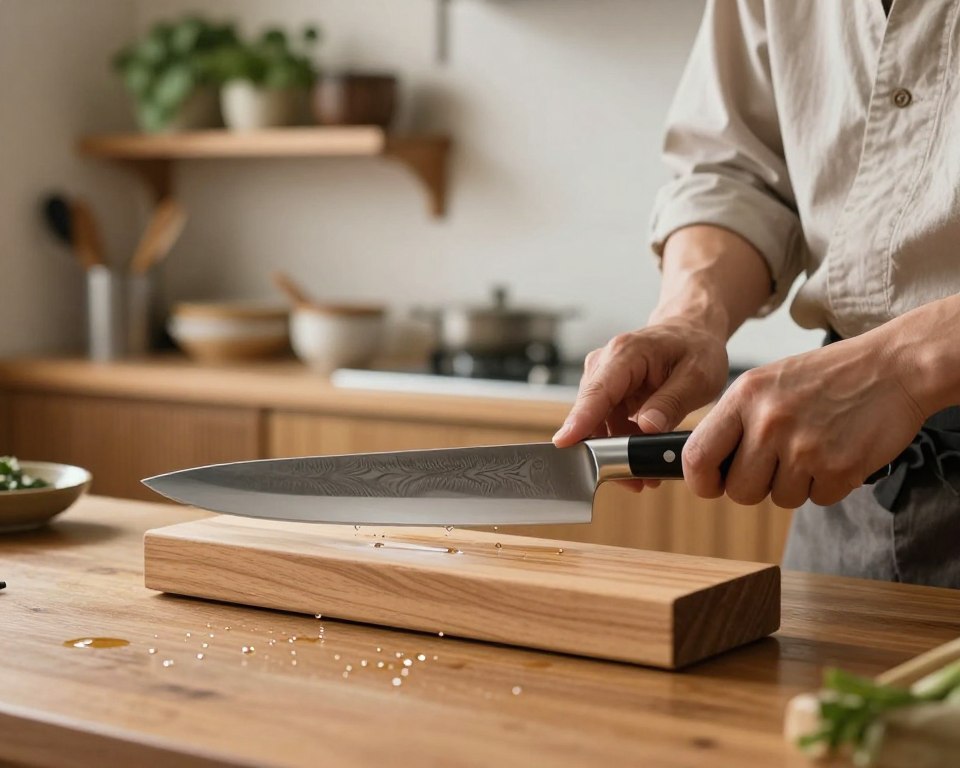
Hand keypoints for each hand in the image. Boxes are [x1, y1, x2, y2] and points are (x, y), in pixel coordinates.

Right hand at [553, 320, 729, 489]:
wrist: (691, 333)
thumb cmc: (696, 349)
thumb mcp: (698, 376)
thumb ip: (672, 402)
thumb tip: (647, 427)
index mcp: (627, 353)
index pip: (597, 391)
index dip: (580, 419)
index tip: (564, 442)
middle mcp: (606, 362)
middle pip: (591, 411)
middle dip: (606, 449)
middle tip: (632, 479)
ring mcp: (603, 377)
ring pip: (596, 422)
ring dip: (615, 450)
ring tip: (643, 475)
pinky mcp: (606, 391)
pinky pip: (605, 422)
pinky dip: (620, 442)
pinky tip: (641, 456)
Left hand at [684, 333, 925, 507]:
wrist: (893, 367)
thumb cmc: (826, 378)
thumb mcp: (767, 383)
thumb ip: (736, 421)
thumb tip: (706, 466)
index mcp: (744, 397)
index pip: (697, 455)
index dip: (700, 480)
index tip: (711, 485)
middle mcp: (769, 422)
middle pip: (739, 490)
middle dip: (756, 487)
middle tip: (777, 465)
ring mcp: (804, 447)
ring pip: (779, 499)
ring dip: (796, 484)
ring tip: (814, 447)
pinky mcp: (839, 468)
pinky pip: (817, 499)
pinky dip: (828, 484)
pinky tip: (838, 452)